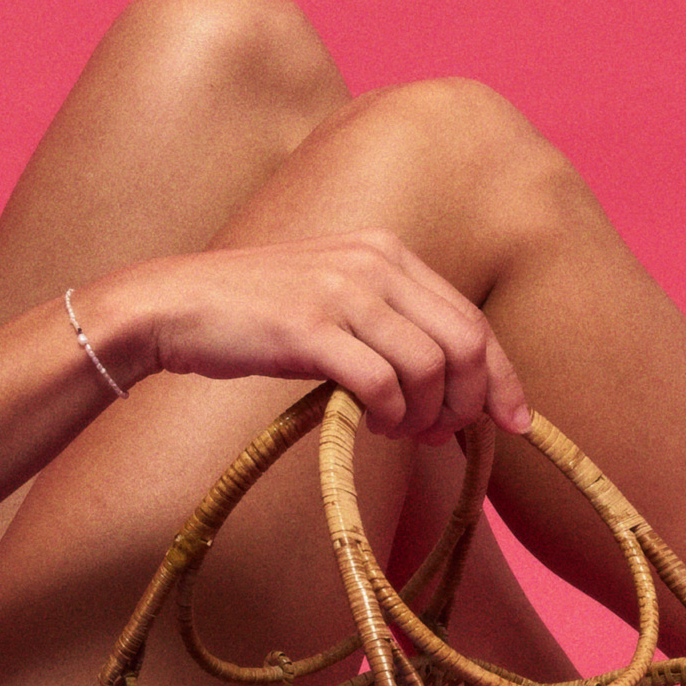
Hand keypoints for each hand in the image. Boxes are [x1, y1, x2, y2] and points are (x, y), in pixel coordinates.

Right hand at [126, 231, 531, 443]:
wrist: (171, 305)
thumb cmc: (250, 311)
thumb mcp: (329, 293)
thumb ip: (385, 319)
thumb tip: (442, 379)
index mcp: (384, 249)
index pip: (470, 318)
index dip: (501, 376)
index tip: (514, 421)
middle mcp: (372, 261)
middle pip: (463, 343)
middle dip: (468, 402)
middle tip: (443, 436)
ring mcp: (340, 292)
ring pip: (428, 367)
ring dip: (424, 416)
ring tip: (399, 433)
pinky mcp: (309, 328)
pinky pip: (382, 384)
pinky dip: (388, 416)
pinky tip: (371, 426)